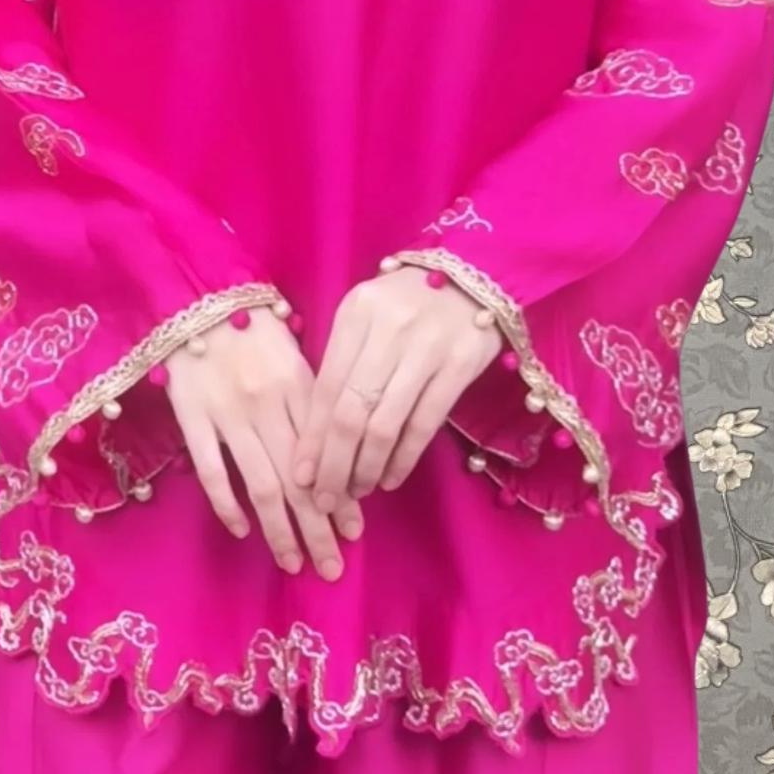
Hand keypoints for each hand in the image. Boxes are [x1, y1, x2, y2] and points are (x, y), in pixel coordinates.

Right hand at [164, 304, 362, 579]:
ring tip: (293, 563)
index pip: (325, 457)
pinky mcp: (192, 418)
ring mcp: (228, 414)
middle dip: (317, 528)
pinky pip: (213, 470)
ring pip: (261, 484)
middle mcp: (268, 405)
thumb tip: (337, 454)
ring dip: (280, 530)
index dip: (340, 498)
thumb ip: (313, 401)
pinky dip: (227, 504)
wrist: (197, 298)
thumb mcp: (294, 356)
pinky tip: (243, 531)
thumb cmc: (253, 328)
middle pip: (299, 481)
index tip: (353, 531)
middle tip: (331, 567)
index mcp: (299, 387)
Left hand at [291, 266, 503, 508]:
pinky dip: (404, 456)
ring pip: (385, 424)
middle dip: (333, 464)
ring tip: (356, 492)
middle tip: (325, 499)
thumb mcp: (367, 315)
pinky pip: (424, 423)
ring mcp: (426, 349)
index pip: (326, 388)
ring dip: (366, 467)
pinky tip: (390, 477)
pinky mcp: (460, 366)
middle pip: (350, 412)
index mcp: (356, 314)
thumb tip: (316, 432)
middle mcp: (388, 331)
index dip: (311, 438)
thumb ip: (343, 360)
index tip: (300, 476)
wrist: (473, 275)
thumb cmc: (407, 302)